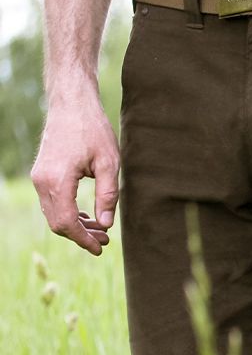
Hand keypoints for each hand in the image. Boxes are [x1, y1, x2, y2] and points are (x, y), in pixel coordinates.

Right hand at [30, 94, 119, 255]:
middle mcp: (42, 181)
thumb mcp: (109, 164)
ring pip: (54, 214)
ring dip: (76, 226)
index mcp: (58, 180)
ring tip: (102, 231)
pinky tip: (88, 217)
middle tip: (106, 241)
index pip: (67, 222)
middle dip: (81, 236)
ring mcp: (39, 177)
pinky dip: (68, 213)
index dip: (84, 240)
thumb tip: (106, 224)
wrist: (72, 105)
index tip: (101, 249)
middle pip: (58, 223)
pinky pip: (52, 203)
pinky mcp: (42, 174)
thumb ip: (108, 196)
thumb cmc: (93, 130)